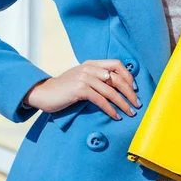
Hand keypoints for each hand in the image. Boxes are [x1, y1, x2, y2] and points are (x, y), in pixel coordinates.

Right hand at [22, 59, 140, 119]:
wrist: (43, 93)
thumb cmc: (65, 89)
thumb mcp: (82, 78)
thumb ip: (97, 78)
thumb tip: (117, 87)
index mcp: (92, 63)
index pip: (117, 64)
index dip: (128, 76)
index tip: (135, 89)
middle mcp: (89, 68)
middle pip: (117, 78)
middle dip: (130, 92)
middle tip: (137, 104)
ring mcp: (84, 78)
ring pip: (111, 91)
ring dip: (123, 103)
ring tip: (130, 113)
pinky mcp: (80, 89)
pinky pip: (101, 100)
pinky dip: (110, 109)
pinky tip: (116, 116)